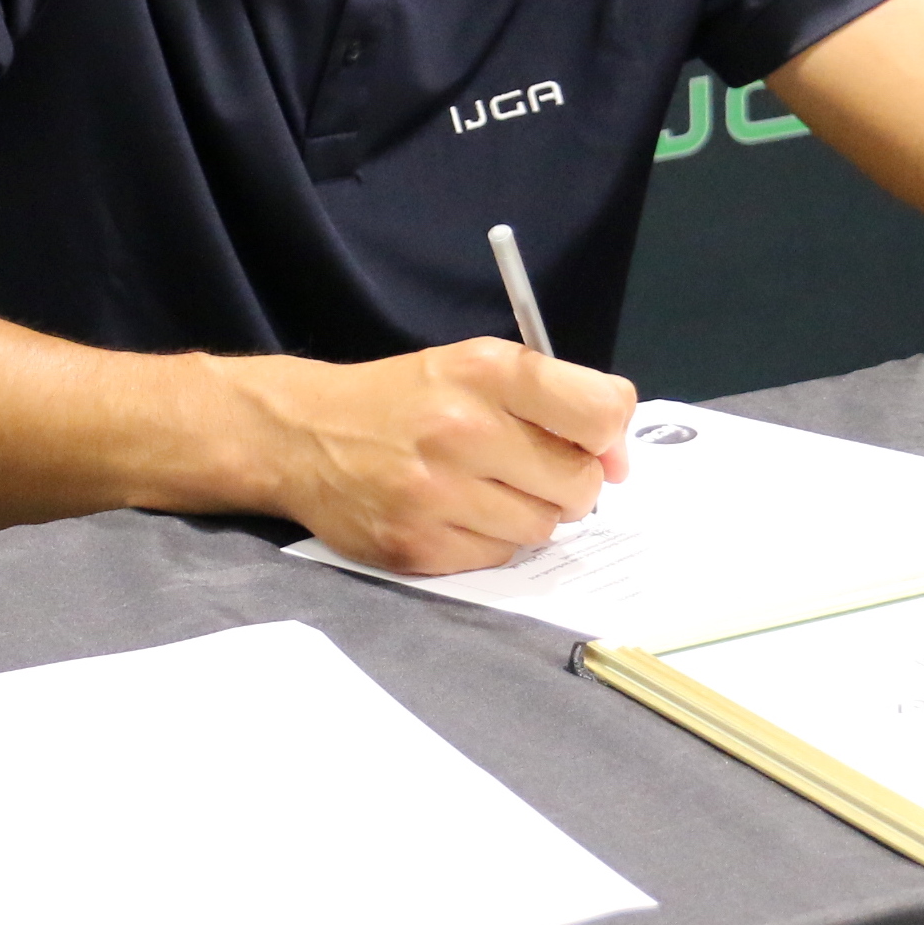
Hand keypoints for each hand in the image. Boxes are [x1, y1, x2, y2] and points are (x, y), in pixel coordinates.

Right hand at [244, 339, 635, 573]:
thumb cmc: (407, 400)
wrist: (304, 435)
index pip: (601, 412)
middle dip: (569, 483)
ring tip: (487, 489)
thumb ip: (556, 399)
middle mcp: (463, 430)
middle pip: (580, 485)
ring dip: (528, 514)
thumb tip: (619, 462)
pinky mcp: (417, 547)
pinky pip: (498, 557)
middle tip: (531, 469)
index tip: (593, 444)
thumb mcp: (476, 366)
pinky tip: (455, 513)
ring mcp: (437, 494)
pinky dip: (488, 540)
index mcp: (489, 372)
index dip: (609, 437)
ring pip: (542, 529)